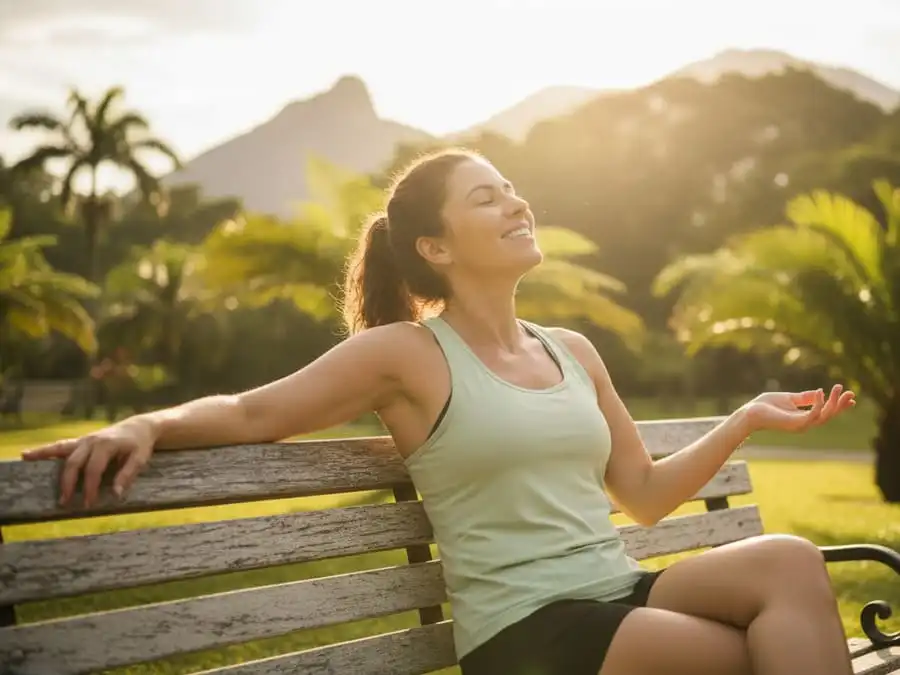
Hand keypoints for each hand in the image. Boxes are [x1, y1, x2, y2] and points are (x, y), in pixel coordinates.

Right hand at [21, 416, 157, 506]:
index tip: (89, 504)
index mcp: (106, 445)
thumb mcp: (140, 459)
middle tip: (65, 502)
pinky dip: (44, 450)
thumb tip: (116, 494)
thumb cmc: (140, 445)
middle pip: (74, 463)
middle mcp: (92, 441)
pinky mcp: (80, 441)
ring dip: (44, 457)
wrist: (139, 427)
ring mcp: (84, 440)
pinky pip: (60, 446)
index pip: (94, 469)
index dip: (90, 487)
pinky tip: (27, 455)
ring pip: (61, 450)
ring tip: (26, 461)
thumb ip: (127, 475)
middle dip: (68, 483)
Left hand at [743, 384, 855, 433]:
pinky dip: (818, 404)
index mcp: (804, 417)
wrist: (750, 412)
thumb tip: (819, 392)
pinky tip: (821, 392)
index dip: (840, 406)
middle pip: (829, 415)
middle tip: (850, 392)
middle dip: (841, 405)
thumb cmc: (766, 405)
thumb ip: (804, 397)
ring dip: (833, 402)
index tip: (851, 397)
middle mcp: (805, 423)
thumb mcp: (789, 398)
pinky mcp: (795, 424)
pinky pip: (812, 415)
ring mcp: (801, 425)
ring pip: (824, 416)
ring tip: (838, 388)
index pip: (826, 412)